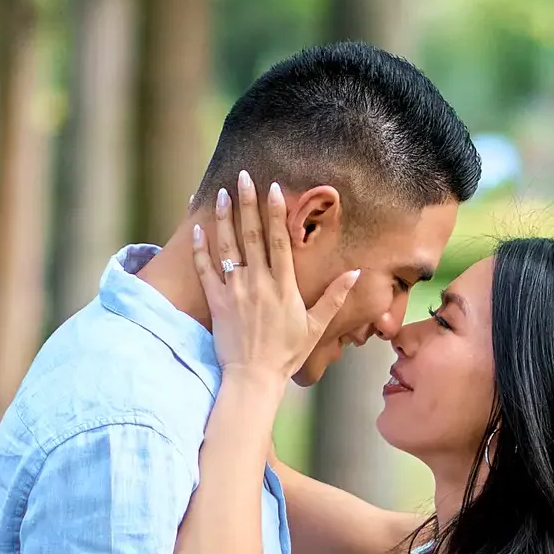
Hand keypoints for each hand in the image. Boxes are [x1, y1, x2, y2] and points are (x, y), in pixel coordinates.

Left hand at [190, 171, 358, 389]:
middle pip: (251, 235)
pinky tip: (197, 228)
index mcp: (283, 286)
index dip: (276, 212)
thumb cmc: (286, 354)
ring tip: (223, 193)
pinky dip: (200, 249)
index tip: (272, 188)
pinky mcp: (216, 302)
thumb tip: (356, 272)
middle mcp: (258, 283)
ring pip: (228, 246)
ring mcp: (235, 291)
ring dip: (224, 217)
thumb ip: (334, 297)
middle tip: (243, 176)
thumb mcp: (316, 326)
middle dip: (247, 203)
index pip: (280, 241)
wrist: (253, 378)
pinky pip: (205, 270)